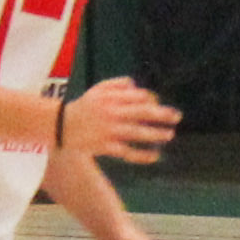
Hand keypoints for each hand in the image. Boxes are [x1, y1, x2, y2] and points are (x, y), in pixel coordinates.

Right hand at [60, 77, 179, 165]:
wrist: (61, 126)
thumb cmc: (83, 107)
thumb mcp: (98, 89)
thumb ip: (117, 84)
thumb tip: (137, 85)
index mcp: (111, 98)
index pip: (138, 97)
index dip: (152, 100)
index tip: (158, 105)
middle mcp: (112, 113)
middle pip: (142, 113)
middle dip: (162, 115)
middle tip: (177, 116)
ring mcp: (109, 131)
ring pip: (137, 133)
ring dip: (156, 134)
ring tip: (170, 134)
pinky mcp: (106, 147)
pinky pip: (128, 152)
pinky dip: (142, 155)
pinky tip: (155, 155)